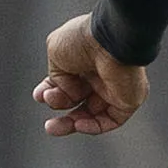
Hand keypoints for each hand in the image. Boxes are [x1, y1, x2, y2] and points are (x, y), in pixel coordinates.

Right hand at [36, 14, 145, 135]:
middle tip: (48, 121)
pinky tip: (78, 124)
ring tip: (53, 127)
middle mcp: (99, 73)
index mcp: (83, 58)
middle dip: (59, 110)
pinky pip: (110, 120)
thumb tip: (60, 92)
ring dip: (71, 123)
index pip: (65, 81)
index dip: (51, 91)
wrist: (110, 41)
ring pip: (92, 114)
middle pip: (77, 100)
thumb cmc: (84, 39)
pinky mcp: (127, 100)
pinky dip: (92, 126)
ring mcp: (114, 88)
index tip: (40, 95)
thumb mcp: (55, 52)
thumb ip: (54, 74)